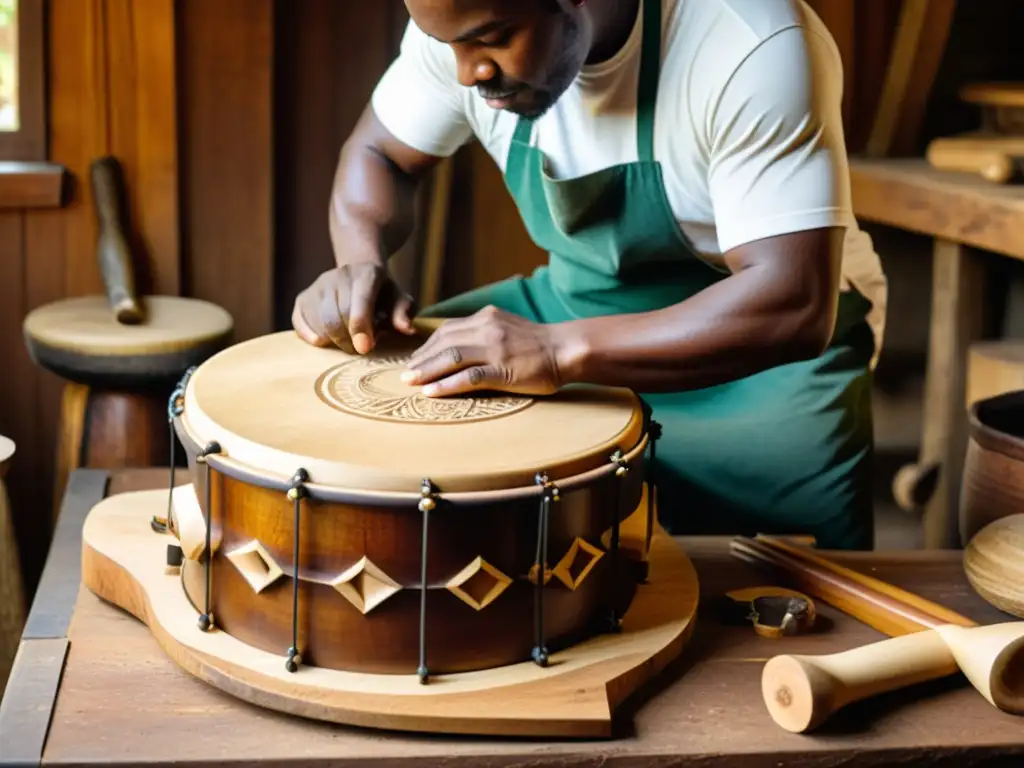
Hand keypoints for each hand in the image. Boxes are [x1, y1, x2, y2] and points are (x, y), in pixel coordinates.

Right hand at [292, 264, 415, 352]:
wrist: (358, 276)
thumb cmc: (382, 295)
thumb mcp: (399, 300)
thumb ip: (403, 313)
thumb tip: (406, 329)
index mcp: (366, 273)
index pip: (359, 302)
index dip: (360, 327)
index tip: (364, 348)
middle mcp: (338, 275)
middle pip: (337, 317)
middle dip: (349, 341)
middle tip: (360, 349)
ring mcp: (317, 286)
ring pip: (319, 323)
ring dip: (333, 341)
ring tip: (348, 341)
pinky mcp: (302, 298)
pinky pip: (300, 324)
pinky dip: (312, 338)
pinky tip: (327, 340)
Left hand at [402, 306, 564, 396]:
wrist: (566, 349)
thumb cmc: (537, 344)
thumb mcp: (506, 327)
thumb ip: (483, 332)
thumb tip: (457, 345)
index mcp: (486, 317)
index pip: (447, 330)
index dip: (427, 346)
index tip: (415, 360)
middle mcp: (487, 329)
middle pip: (443, 342)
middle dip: (421, 359)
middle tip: (405, 374)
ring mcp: (495, 349)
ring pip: (451, 357)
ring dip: (427, 371)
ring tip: (411, 382)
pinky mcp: (503, 370)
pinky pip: (469, 377)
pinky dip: (447, 384)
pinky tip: (432, 392)